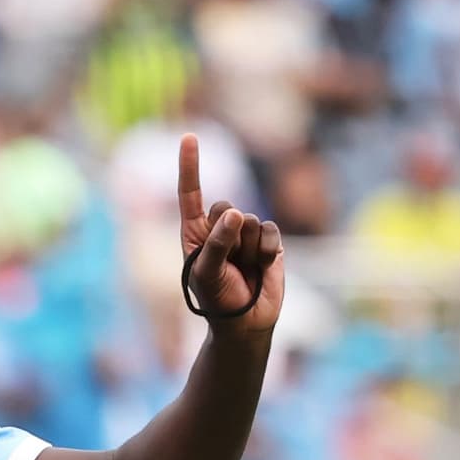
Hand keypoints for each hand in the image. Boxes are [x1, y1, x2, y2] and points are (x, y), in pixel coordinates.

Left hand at [175, 134, 284, 341]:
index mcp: (195, 232)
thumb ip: (217, 242)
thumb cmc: (217, 299)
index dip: (190, 166)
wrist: (246, 322)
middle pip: (226, 207)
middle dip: (228, 236)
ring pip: (250, 221)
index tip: (189, 136)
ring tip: (244, 270)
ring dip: (247, 249)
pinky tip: (262, 267)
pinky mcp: (268, 240)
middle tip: (228, 263)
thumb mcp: (207, 273)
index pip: (191, 194)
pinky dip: (266, 251)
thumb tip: (236, 212)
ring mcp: (245, 233)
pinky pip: (270, 231)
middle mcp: (220, 228)